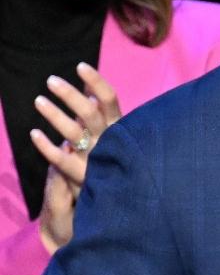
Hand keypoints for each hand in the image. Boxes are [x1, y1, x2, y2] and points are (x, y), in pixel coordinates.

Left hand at [31, 63, 121, 252]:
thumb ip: (106, 119)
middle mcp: (111, 142)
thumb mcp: (118, 140)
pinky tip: (34, 134)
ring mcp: (97, 160)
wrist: (130, 208)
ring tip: (38, 101)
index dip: (96, 82)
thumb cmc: (122, 167)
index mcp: (121, 129)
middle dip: (70, 95)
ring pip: (75, 134)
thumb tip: (92, 92)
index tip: (80, 66)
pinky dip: (47, 147)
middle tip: (51, 81)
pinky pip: (61, 161)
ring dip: (55, 116)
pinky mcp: (83, 178)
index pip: (110, 100)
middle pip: (91, 113)